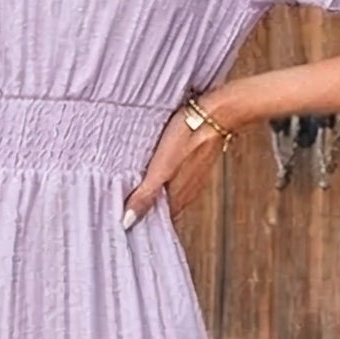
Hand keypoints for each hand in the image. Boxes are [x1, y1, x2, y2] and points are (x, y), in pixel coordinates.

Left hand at [122, 104, 233, 227]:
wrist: (216, 113)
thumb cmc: (188, 136)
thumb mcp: (161, 168)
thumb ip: (146, 195)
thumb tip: (128, 221)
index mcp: (178, 198)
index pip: (157, 222)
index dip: (140, 224)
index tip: (123, 224)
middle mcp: (188, 192)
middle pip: (164, 210)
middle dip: (146, 211)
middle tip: (124, 209)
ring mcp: (193, 178)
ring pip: (170, 195)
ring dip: (155, 196)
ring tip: (135, 192)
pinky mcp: (195, 164)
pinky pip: (177, 180)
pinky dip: (164, 181)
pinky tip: (155, 172)